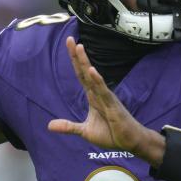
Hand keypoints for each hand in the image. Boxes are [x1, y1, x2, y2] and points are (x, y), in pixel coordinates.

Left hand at [48, 37, 164, 164]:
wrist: (130, 142)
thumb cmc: (112, 134)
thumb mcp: (85, 131)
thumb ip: (69, 127)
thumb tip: (49, 125)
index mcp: (92, 96)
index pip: (81, 75)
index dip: (74, 61)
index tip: (69, 44)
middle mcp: (99, 93)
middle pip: (85, 71)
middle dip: (77, 56)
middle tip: (69, 39)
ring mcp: (106, 98)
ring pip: (94, 77)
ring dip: (86, 62)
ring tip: (79, 47)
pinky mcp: (113, 106)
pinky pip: (104, 92)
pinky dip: (98, 81)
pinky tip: (92, 71)